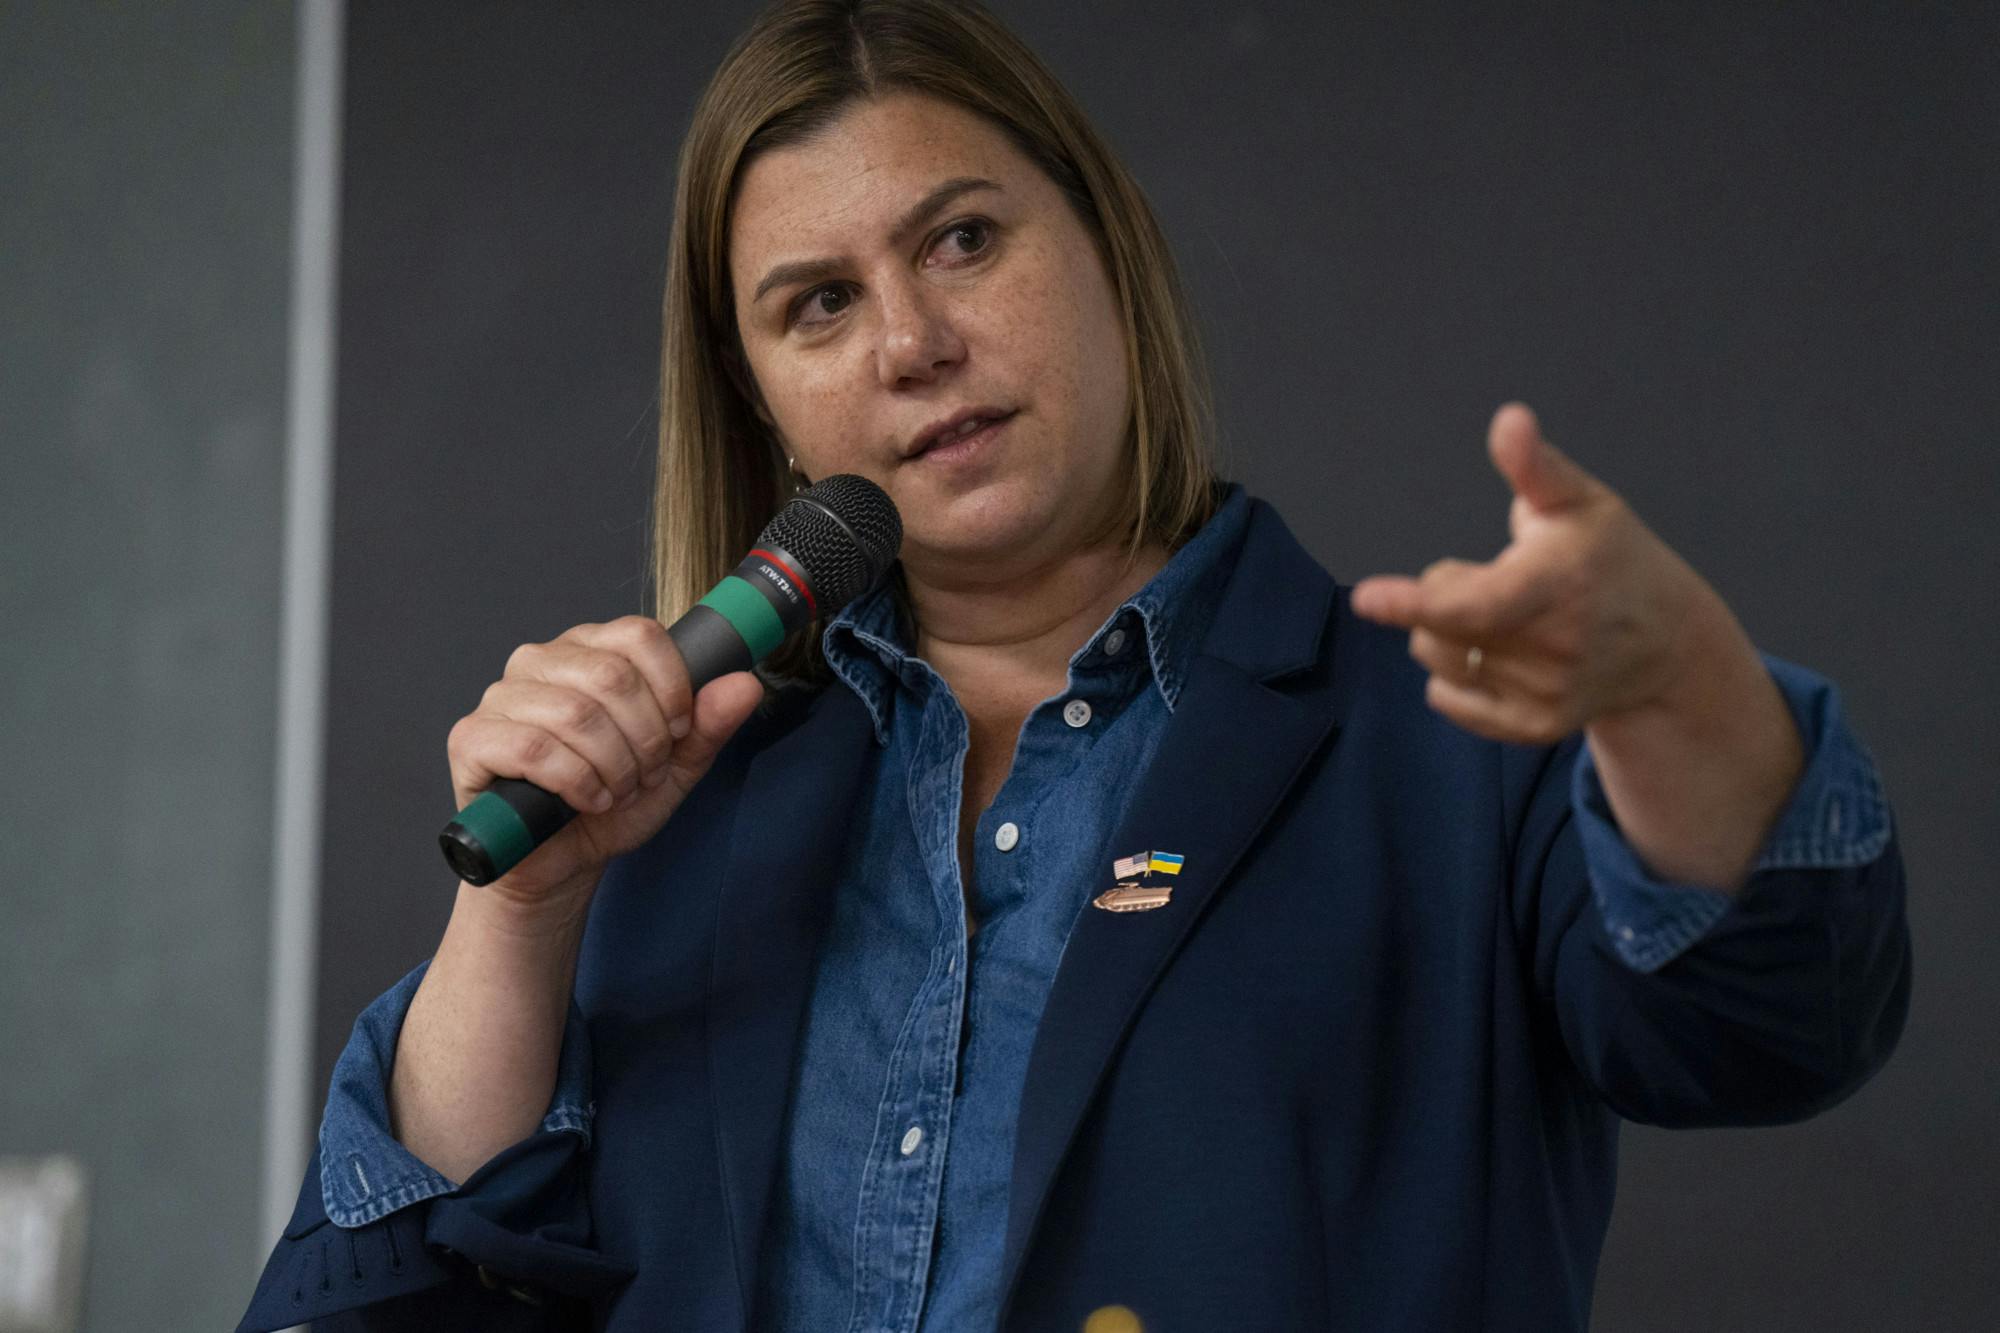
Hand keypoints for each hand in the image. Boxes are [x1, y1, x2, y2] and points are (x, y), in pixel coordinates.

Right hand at [446, 614, 764, 910]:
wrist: (563, 864)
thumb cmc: (612, 804)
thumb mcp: (675, 766)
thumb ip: (708, 725)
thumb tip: (746, 683)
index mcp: (590, 650)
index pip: (639, 634)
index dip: (672, 688)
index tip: (678, 733)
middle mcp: (541, 660)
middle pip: (612, 676)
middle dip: (644, 740)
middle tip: (644, 775)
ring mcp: (501, 696)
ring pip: (576, 714)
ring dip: (612, 768)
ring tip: (616, 793)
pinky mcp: (472, 738)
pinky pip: (533, 749)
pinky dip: (575, 783)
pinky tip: (586, 802)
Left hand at [1349, 402, 1723, 745]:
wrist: (1669, 643)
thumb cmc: (1611, 557)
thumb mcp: (1579, 500)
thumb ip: (1534, 465)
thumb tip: (1509, 419)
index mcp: (1558, 584)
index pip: (1472, 605)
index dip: (1415, 602)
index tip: (1368, 597)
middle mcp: (1554, 647)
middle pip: (1438, 626)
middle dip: (1444, 592)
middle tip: (1496, 578)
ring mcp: (1546, 693)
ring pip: (1436, 659)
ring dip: (1444, 633)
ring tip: (1500, 614)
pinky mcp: (1535, 727)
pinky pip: (1448, 700)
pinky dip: (1451, 675)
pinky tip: (1496, 654)